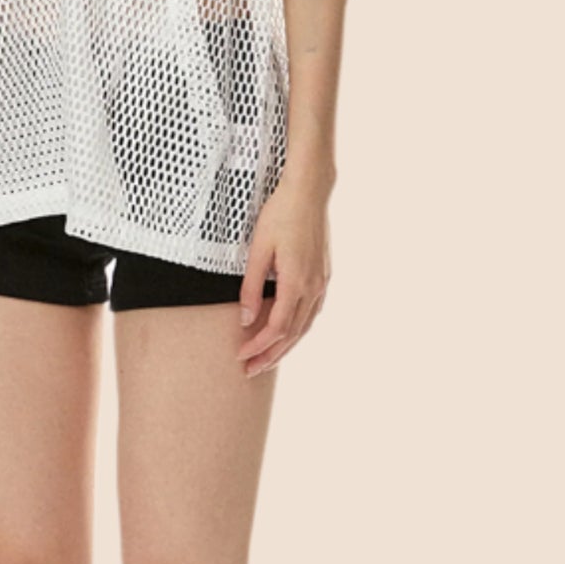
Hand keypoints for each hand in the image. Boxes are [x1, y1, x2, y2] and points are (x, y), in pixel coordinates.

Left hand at [235, 172, 331, 376]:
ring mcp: (322, 282)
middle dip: (270, 355)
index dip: (258, 346)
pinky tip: (288, 333)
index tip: (240, 356)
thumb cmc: (280, 215)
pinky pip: (311, 312)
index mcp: (296, 282)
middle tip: (250, 371)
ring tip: (266, 359)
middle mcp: (313, 287)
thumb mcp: (258, 250)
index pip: (276, 328)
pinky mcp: (324, 275)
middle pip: (291, 334)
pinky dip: (298, 329)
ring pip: (304, 326)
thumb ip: (251, 288)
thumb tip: (244, 320)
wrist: (309, 192)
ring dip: (285, 346)